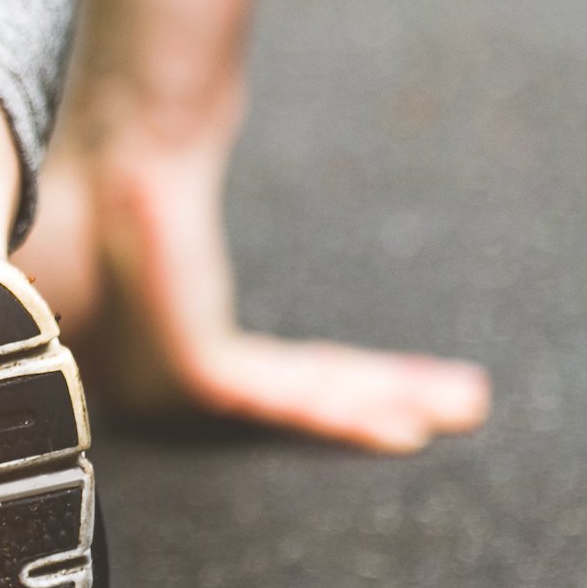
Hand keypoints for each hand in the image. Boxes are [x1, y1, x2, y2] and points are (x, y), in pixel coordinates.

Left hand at [20, 138, 487, 454]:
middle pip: (304, 397)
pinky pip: (287, 400)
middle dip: (391, 400)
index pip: (277, 386)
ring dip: (392, 404)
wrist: (122, 161)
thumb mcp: (170, 247)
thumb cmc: (120, 194)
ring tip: (467, 406)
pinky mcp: (195, 373)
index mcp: (170, 365)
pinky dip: (350, 413)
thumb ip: (208, 276)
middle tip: (466, 405)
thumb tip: (223, 247)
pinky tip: (407, 426)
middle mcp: (173, 392)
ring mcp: (180, 388)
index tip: (413, 397)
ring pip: (308, 401)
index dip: (352, 393)